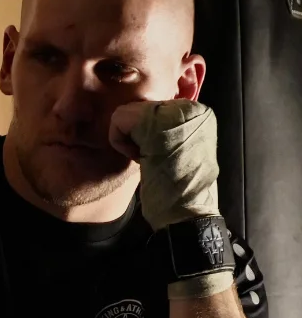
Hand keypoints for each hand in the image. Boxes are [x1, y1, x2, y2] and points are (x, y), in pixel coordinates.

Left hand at [111, 98, 219, 231]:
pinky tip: (138, 160)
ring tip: (147, 160)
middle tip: (152, 159)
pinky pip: (117, 119)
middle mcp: (190, 106)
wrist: (189, 211)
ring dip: (129, 139)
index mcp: (199, 114)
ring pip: (128, 112)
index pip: (156, 111)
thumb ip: (167, 131)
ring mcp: (173, 110)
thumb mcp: (179, 151)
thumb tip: (143, 124)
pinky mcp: (153, 119)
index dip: (149, 135)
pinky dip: (119, 142)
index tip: (160, 157)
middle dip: (137, 135)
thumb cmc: (182, 189)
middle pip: (141, 109)